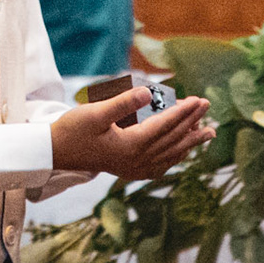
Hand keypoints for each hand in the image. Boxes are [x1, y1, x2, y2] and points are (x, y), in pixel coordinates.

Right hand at [50, 88, 213, 178]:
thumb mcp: (95, 113)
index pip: (165, 126)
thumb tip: (147, 92)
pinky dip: (174, 156)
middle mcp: (137, 160)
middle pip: (172, 139)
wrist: (55, 153)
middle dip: (192, 123)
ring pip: (170, 154)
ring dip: (189, 142)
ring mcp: (134, 168)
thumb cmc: (72, 129)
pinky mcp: (129, 170)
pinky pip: (160, 165)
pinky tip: (181, 152)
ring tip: (208, 133)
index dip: (184, 112)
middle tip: (207, 107)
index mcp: (131, 146)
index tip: (199, 100)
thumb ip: (123, 103)